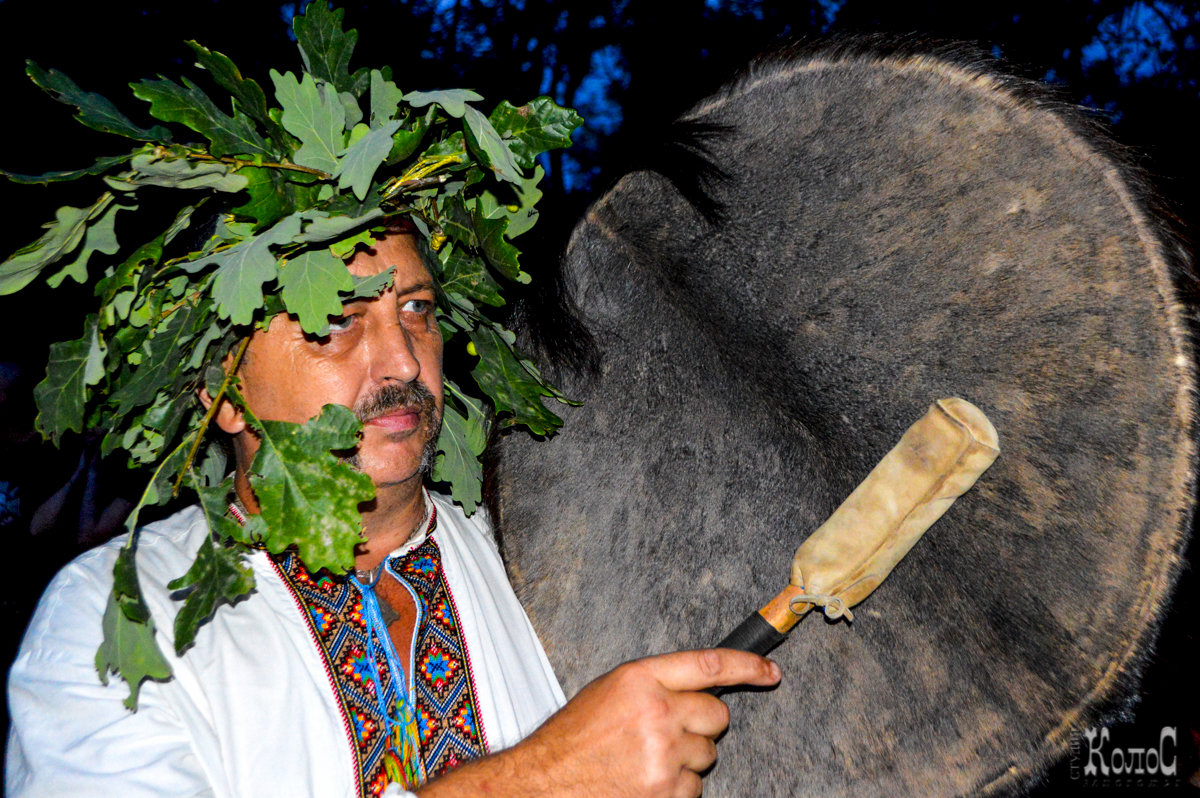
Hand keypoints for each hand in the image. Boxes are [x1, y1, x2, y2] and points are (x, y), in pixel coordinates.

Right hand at [417, 648, 780, 797]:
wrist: (543, 784)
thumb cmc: (572, 740)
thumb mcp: (609, 692)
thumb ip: (655, 686)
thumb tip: (701, 691)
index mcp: (640, 678)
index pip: (710, 664)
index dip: (748, 668)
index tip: (770, 673)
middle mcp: (657, 712)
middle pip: (717, 716)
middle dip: (701, 726)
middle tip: (668, 735)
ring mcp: (664, 755)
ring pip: (707, 755)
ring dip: (686, 761)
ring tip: (643, 763)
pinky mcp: (666, 792)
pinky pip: (695, 789)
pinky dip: (676, 790)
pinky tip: (643, 784)